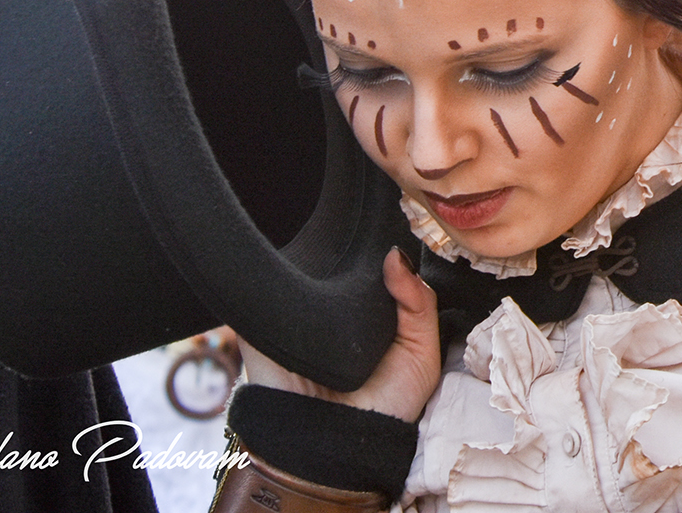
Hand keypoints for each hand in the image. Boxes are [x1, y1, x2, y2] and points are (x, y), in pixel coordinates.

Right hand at [234, 248, 441, 420]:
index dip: (374, 248)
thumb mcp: (421, 352)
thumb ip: (419, 302)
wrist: (339, 450)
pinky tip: (297, 284)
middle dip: (343, 253)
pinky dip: (276, 287)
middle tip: (357, 242)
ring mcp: (293, 315)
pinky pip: (261, 294)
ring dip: (310, 263)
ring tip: (331, 271)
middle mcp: (328, 308)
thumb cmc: (385, 405)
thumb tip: (394, 255)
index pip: (364, 264)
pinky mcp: (260, 328)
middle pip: (330, 261)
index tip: (386, 230)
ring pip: (296, 271)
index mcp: (365, 309)